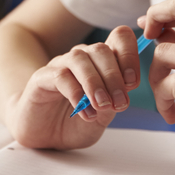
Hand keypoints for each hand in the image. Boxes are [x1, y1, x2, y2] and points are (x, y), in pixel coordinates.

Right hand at [9, 26, 143, 149]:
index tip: (133, 82)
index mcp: (100, 63)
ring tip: (103, 105)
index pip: (119, 38)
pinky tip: (85, 113)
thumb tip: (126, 91)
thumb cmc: (74, 123)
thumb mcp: (103, 116)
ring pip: (80, 58)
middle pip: (101, 49)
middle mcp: (81, 59)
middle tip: (120, 103)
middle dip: (115, 76)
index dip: (130, 54)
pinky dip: (76, 94)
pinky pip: (60, 76)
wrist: (43, 137)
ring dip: (96, 82)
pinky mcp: (41, 78)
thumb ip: (115, 102)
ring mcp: (60, 66)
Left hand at [142, 0, 174, 174]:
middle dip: (154, 15)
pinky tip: (174, 117)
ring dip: (157, 80)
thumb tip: (161, 32)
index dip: (166, 14)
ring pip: (160, 53)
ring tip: (170, 103)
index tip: (152, 28)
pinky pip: (160, 83)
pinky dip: (161, 102)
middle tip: (145, 35)